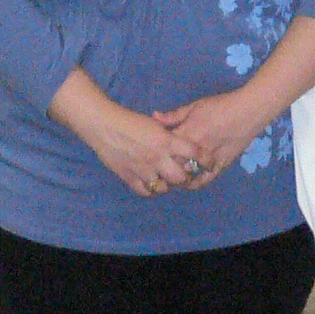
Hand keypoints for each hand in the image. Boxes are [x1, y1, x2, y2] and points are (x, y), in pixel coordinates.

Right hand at [48, 72, 205, 196]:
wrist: (104, 126)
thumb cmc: (130, 121)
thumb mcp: (155, 124)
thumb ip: (169, 136)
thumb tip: (183, 146)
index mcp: (166, 141)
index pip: (194, 153)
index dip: (205, 160)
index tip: (209, 163)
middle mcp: (157, 157)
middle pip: (181, 177)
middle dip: (185, 177)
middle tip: (184, 174)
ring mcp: (143, 169)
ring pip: (164, 188)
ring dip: (168, 185)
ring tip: (166, 179)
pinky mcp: (130, 177)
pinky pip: (146, 192)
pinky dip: (151, 190)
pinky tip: (152, 183)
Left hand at [153, 86, 275, 188]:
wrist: (248, 111)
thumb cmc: (220, 105)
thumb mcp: (194, 106)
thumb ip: (174, 115)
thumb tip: (154, 117)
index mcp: (186, 133)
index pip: (164, 148)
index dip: (155, 153)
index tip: (150, 155)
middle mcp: (195, 149)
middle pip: (173, 165)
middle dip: (163, 168)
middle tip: (157, 169)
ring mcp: (208, 159)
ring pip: (187, 176)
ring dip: (177, 178)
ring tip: (171, 177)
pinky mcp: (220, 165)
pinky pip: (205, 180)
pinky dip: (195, 183)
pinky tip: (189, 182)